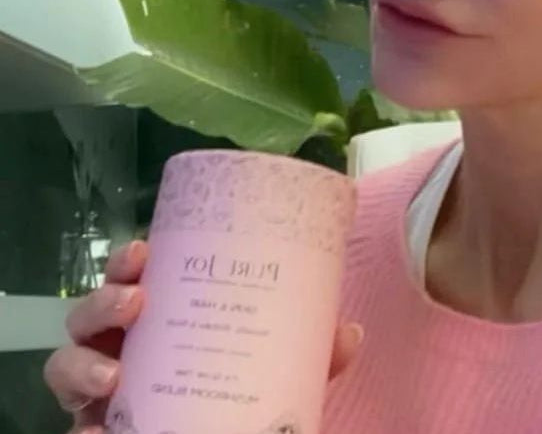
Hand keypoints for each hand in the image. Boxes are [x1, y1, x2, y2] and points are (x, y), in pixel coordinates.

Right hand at [44, 240, 362, 432]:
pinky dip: (77, 430)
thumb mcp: (277, 368)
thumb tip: (350, 332)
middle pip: (91, 312)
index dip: (127, 260)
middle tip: (135, 303)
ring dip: (80, 364)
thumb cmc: (241, 391)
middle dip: (103, 299)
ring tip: (112, 376)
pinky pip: (71, 428)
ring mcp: (103, 387)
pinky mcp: (95, 427)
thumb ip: (308, 351)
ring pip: (66, 362)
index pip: (133, 277)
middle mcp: (124, 345)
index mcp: (163, 316)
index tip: (143, 251)